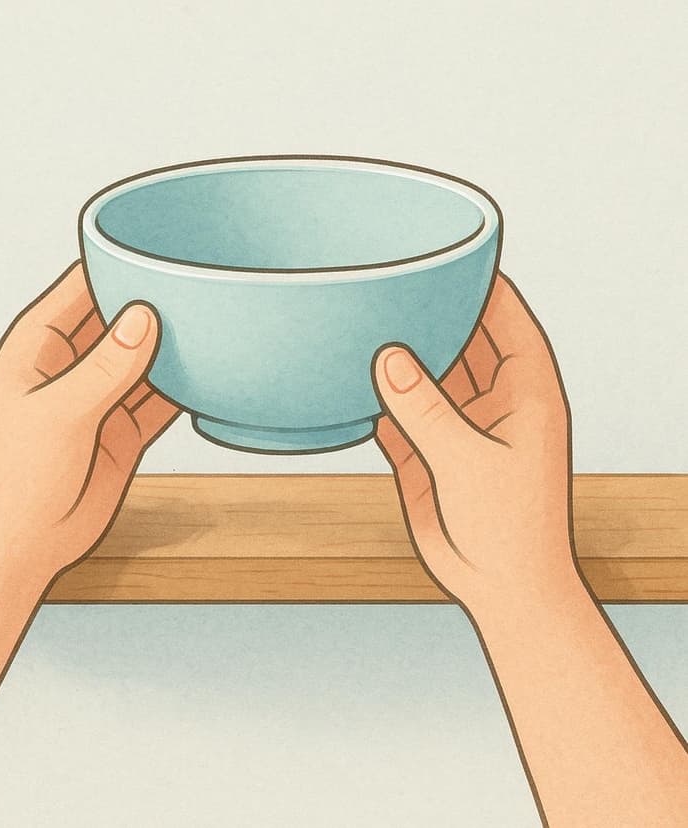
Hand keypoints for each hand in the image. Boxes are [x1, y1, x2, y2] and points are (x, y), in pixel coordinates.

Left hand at [0, 261, 178, 578]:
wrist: (20, 545)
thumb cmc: (14, 480)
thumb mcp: (59, 415)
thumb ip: (104, 368)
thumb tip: (143, 319)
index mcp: (40, 346)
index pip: (82, 287)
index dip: (118, 266)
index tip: (160, 249)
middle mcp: (73, 365)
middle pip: (120, 320)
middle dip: (155, 304)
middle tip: (200, 286)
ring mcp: (100, 397)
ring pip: (144, 359)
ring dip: (173, 347)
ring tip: (213, 325)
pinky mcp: (122, 429)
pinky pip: (158, 399)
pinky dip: (180, 389)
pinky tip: (206, 375)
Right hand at [373, 273, 574, 614]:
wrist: (499, 585)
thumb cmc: (510, 526)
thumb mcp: (468, 460)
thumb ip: (425, 408)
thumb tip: (388, 357)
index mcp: (524, 389)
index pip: (505, 315)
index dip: (479, 281)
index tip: (443, 250)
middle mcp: (492, 398)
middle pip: (460, 336)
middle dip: (429, 312)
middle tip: (387, 282)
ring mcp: (459, 422)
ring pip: (427, 372)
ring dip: (400, 353)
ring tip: (362, 321)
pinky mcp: (428, 449)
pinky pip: (401, 409)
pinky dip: (381, 394)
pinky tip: (353, 375)